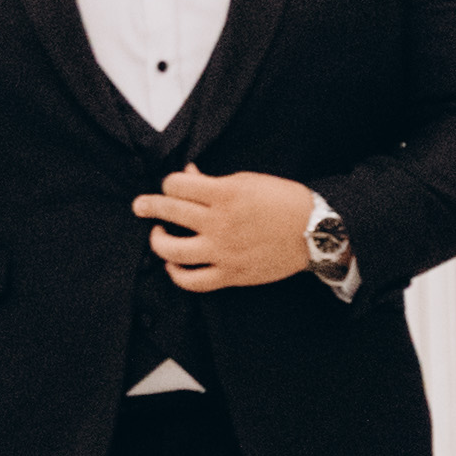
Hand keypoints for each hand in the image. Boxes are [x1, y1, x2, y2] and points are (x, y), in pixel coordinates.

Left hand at [136, 168, 323, 293]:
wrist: (315, 232)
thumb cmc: (284, 201)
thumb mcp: (249, 180)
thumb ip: (215, 181)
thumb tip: (189, 175)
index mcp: (226, 193)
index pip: (177, 185)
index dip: (170, 182)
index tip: (172, 185)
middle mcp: (220, 222)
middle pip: (168, 211)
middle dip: (147, 205)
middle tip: (140, 206)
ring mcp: (223, 251)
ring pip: (172, 250)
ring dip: (157, 241)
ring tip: (158, 235)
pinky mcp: (230, 274)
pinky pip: (192, 280)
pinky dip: (176, 274)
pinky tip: (174, 265)